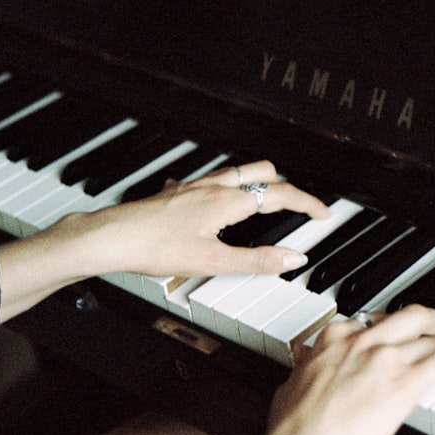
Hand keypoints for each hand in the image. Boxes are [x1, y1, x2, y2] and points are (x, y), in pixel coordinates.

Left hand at [0, 160, 329, 321]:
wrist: (110, 238)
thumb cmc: (155, 248)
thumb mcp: (213, 261)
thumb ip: (257, 260)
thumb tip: (293, 258)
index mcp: (228, 200)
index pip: (281, 194)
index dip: (308, 203)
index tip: (324, 212)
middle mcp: (213, 186)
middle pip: (262, 172)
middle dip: (286, 186)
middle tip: (298, 207)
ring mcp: (193, 186)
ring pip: (236, 172)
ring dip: (258, 182)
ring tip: (266, 202)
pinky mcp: (175, 193)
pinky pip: (208, 181)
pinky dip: (225, 187)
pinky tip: (214, 203)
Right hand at [236, 307, 434, 434]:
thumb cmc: (290, 430)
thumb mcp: (291, 386)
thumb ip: (305, 370)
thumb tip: (305, 365)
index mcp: (332, 340)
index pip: (369, 323)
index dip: (386, 327)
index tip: (390, 331)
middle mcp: (361, 341)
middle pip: (404, 318)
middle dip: (426, 317)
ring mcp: (386, 359)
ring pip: (428, 333)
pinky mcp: (407, 382)